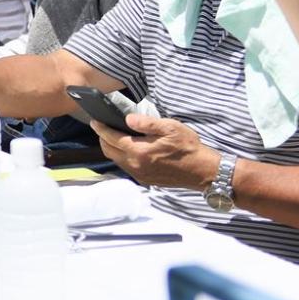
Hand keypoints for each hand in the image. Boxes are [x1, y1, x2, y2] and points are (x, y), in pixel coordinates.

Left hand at [92, 114, 219, 189]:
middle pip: (109, 151)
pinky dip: (122, 157)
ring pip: (116, 160)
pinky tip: (128, 149)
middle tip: (103, 127)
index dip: (101, 128)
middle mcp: (135, 165)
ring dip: (112, 149)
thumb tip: (127, 119)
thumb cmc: (189, 147)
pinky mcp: (146, 180)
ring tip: (114, 137)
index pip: (111, 138)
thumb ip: (147, 123)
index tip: (95, 121)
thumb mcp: (170, 128)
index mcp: (139, 151)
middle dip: (103, 138)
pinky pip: (126, 167)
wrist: (203, 171)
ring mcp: (140, 174)